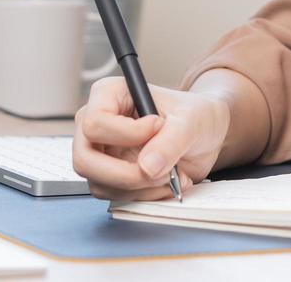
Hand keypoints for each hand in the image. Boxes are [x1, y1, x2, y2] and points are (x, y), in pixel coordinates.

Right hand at [72, 75, 229, 201]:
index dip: (126, 134)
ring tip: (172, 176)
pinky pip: (114, 195)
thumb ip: (169, 141)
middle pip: (85, 159)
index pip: (95, 123)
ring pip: (99, 183)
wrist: (204, 134)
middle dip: (127, 174)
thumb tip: (147, 166)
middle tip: (163, 172)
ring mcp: (100, 153)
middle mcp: (96, 124)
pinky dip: (143, 196)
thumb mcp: (189, 120)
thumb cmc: (193, 114)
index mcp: (108, 95)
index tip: (157, 128)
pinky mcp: (110, 176)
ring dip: (140, 188)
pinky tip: (165, 183)